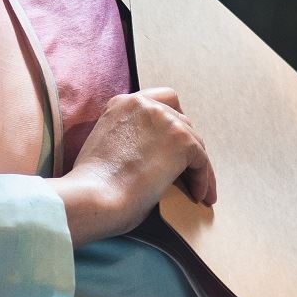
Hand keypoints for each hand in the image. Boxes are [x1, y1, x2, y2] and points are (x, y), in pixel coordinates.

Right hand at [57, 88, 215, 244]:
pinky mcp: (181, 141)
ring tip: (199, 188)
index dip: (170, 120)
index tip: (172, 140)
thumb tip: (153, 155)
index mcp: (122, 104)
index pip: (158, 100)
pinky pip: (202, 161)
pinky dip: (203, 178)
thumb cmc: (93, 184)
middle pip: (181, 120)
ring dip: (198, 166)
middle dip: (185, 145)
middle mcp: (145, 105)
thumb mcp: (106, 145)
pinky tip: (199, 195)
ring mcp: (165, 120)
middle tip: (186, 168)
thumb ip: (128, 137)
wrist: (93, 196)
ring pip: (195, 141)